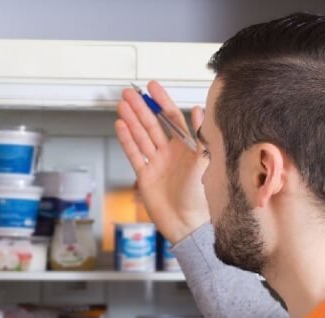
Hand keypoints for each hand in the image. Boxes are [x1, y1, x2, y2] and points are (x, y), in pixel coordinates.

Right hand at [115, 81, 209, 244]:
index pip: (171, 118)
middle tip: (129, 93)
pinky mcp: (144, 175)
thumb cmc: (199, 197)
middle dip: (141, 108)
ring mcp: (156, 163)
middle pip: (152, 124)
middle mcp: (169, 153)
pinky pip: (134, 154)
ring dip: (131, 120)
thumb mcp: (204, 162)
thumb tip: (199, 110)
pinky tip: (120, 126)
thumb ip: (200, 136)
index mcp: (185, 147)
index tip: (152, 87)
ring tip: (122, 105)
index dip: (161, 101)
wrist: (186, 224)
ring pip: (141, 136)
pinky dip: (126, 140)